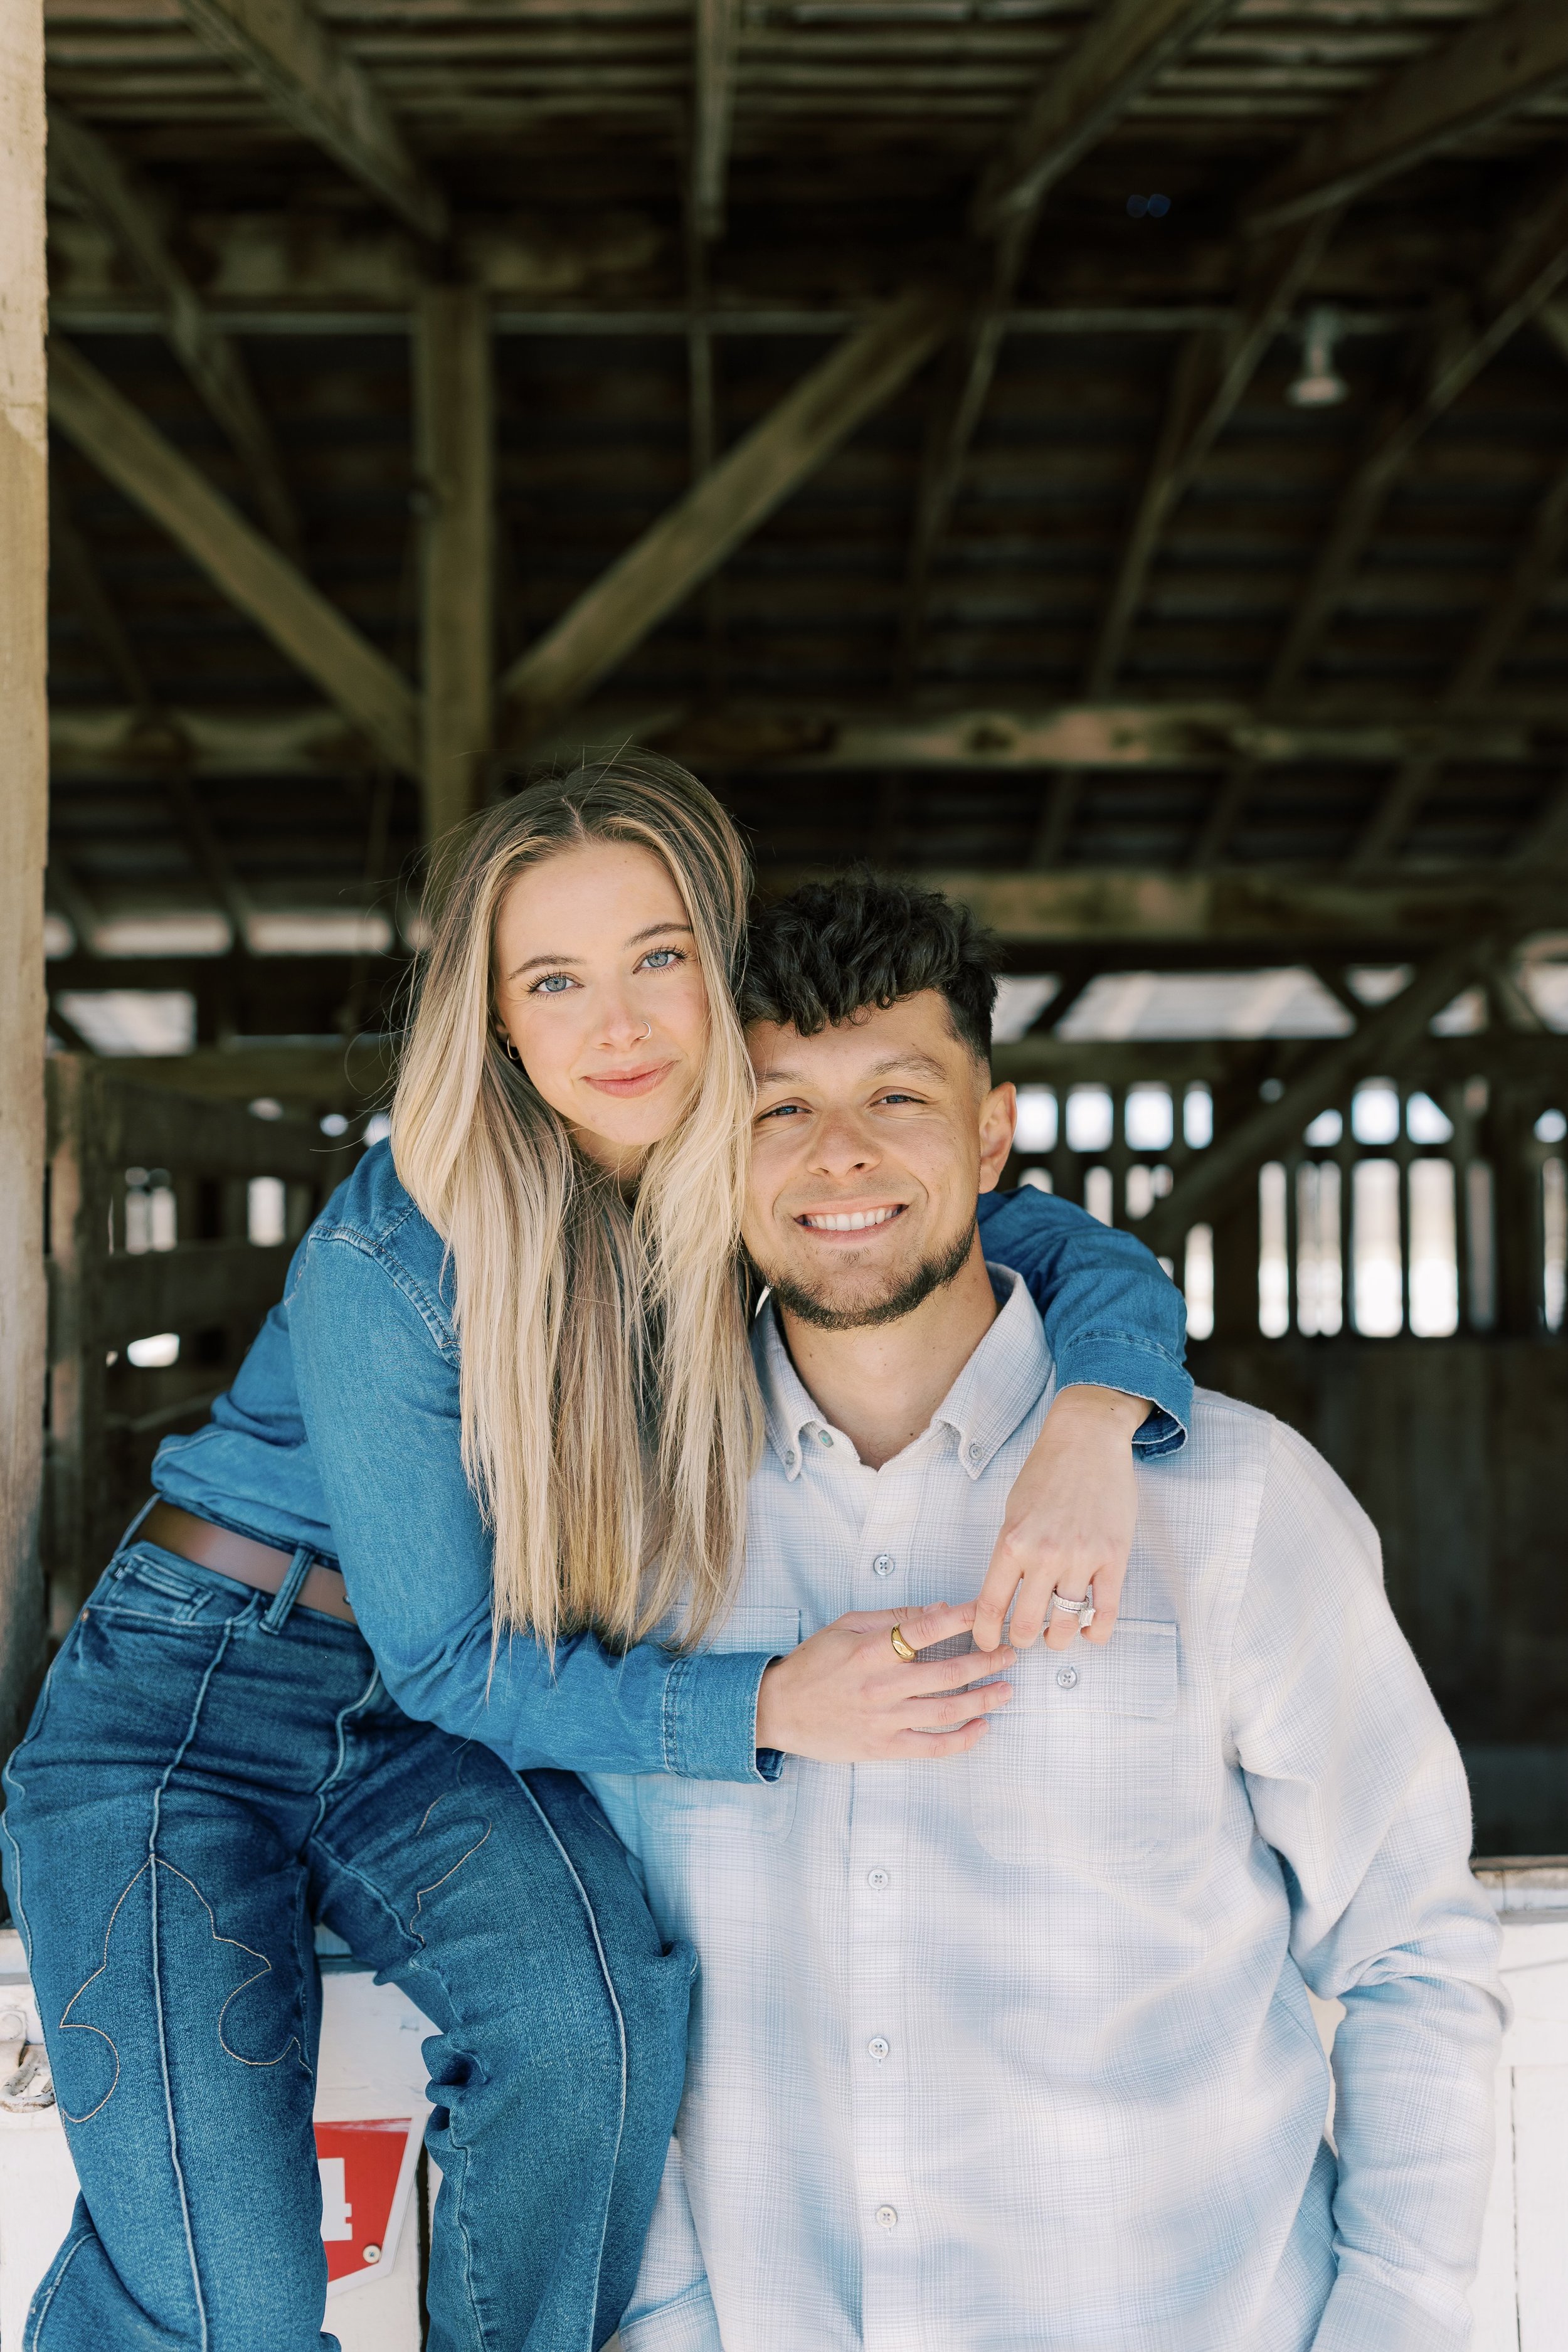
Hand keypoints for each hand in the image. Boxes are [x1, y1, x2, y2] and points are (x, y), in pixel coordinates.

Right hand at [755, 1601, 1011, 1762]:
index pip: (927, 1629)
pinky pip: (932, 1747)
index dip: (964, 1618)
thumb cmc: (813, 1663)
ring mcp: (884, 1719)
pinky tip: (982, 1728)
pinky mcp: (883, 1747)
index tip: (990, 1611)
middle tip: (1010, 1653)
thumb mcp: (845, 1626)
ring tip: (1006, 1689)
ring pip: (947, 1710)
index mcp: (870, 1649)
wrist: (778, 1709)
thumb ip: (893, 1617)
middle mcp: (881, 1684)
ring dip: (983, 1698)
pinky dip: (962, 1740)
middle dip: (986, 1660)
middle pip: (948, 1672)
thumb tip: (939, 1610)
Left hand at [972, 1384, 1146, 1654]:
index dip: (985, 1634)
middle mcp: (1043, 1555)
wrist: (1087, 1438)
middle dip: (1022, 1640)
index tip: (986, 1642)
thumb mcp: (1013, 1511)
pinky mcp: (1114, 1557)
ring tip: (1056, 1635)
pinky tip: (1090, 1632)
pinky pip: (1106, 1611)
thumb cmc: (1047, 1472)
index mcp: (1011, 1542)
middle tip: (1025, 1637)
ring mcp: (1081, 1557)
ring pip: (1065, 1625)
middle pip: (1027, 1625)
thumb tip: (1006, 1595)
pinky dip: (1096, 1632)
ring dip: (1058, 1639)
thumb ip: (1010, 1553)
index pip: (990, 1606)